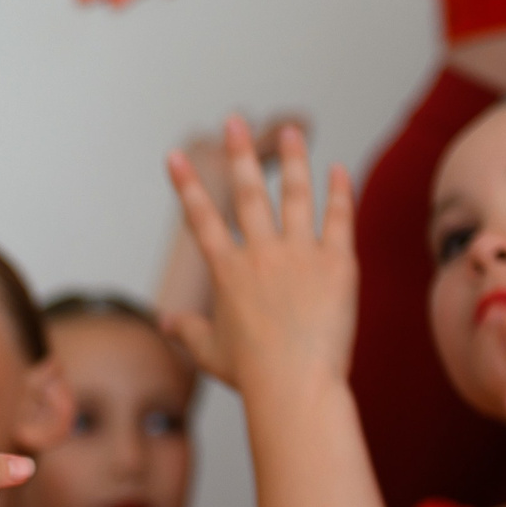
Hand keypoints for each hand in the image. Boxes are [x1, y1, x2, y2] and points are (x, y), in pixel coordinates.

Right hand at [163, 117, 355, 396]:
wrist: (295, 386)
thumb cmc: (251, 376)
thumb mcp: (210, 353)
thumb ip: (187, 331)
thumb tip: (165, 323)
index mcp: (227, 272)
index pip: (201, 219)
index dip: (187, 185)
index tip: (177, 155)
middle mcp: (260, 254)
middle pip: (246, 193)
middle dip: (238, 153)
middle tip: (234, 120)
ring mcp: (300, 255)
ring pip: (295, 195)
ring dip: (292, 160)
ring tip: (290, 131)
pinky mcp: (337, 264)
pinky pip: (339, 219)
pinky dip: (340, 193)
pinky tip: (339, 170)